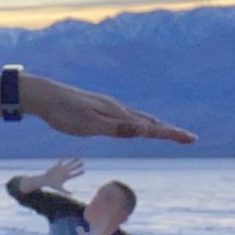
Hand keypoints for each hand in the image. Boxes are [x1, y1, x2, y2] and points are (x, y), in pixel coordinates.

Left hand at [27, 77, 196, 144]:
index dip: (171, 134)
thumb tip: (143, 130)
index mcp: (117, 113)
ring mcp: (108, 107)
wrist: (43, 95)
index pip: (150, 127)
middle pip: (149, 121)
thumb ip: (116, 128)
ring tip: (169, 133)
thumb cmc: (63, 113)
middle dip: (169, 131)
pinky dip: (140, 123)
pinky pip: (127, 118)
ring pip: (138, 118)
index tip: (191, 139)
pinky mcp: (99, 109)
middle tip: (189, 139)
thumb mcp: (89, 124)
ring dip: (156, 126)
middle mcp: (117, 108)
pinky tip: (135, 126)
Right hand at [41, 156, 85, 189]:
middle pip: (73, 168)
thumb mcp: (59, 188)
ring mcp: (62, 169)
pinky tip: (66, 155)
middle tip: (83, 163)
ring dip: (73, 160)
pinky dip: (63, 158)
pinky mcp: (57, 166)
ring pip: (69, 163)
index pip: (75, 174)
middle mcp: (65, 172)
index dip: (79, 173)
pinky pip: (61, 161)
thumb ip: (66, 191)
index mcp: (67, 177)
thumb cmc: (52, 185)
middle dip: (78, 165)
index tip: (84, 171)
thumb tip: (72, 194)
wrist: (46, 180)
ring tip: (78, 157)